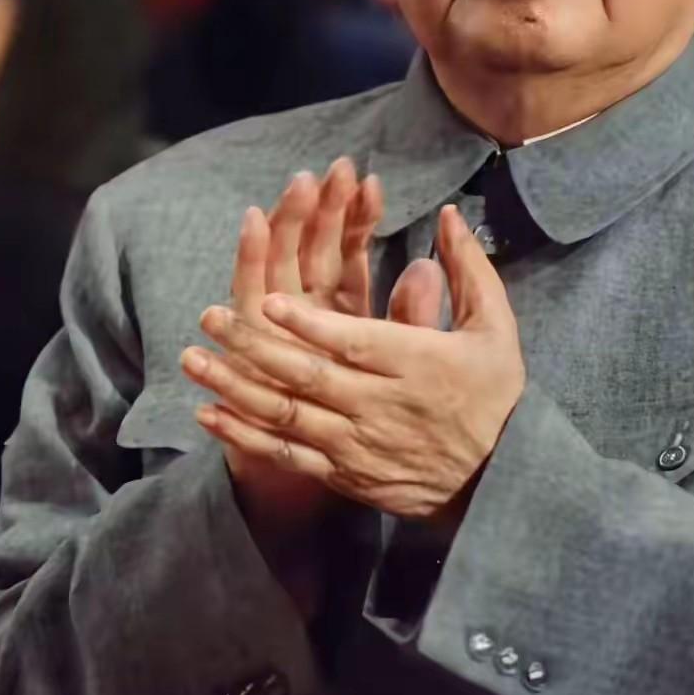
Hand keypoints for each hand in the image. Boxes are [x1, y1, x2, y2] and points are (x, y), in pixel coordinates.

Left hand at [190, 204, 524, 521]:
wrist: (499, 481)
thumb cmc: (494, 396)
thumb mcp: (496, 328)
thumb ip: (469, 270)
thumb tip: (448, 213)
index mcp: (418, 364)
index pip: (354, 341)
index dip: (309, 323)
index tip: (269, 300)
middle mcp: (382, 406)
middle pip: (308, 376)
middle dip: (254, 346)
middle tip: (210, 317)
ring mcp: (358, 445)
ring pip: (287, 415)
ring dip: (235, 388)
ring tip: (194, 361)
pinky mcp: (345, 475)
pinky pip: (286, 455)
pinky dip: (246, 435)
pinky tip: (210, 414)